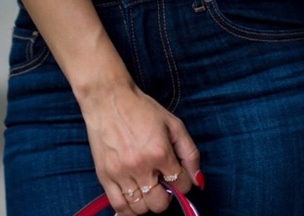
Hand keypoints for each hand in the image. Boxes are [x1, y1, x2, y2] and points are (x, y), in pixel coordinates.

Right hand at [80, 81, 201, 214]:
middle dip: (166, 196)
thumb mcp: (173, 123)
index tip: (177, 174)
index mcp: (160, 152)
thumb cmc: (142, 109)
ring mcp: (121, 173)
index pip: (181, 185)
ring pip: (140, 208)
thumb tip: (199, 181)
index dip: (183, 182)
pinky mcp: (104, 176)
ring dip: (148, 202)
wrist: (108, 99)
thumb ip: (190, 152)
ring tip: (147, 186)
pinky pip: (119, 206)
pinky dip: (129, 209)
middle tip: (161, 182)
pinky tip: (134, 197)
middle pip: (160, 203)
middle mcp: (141, 166)